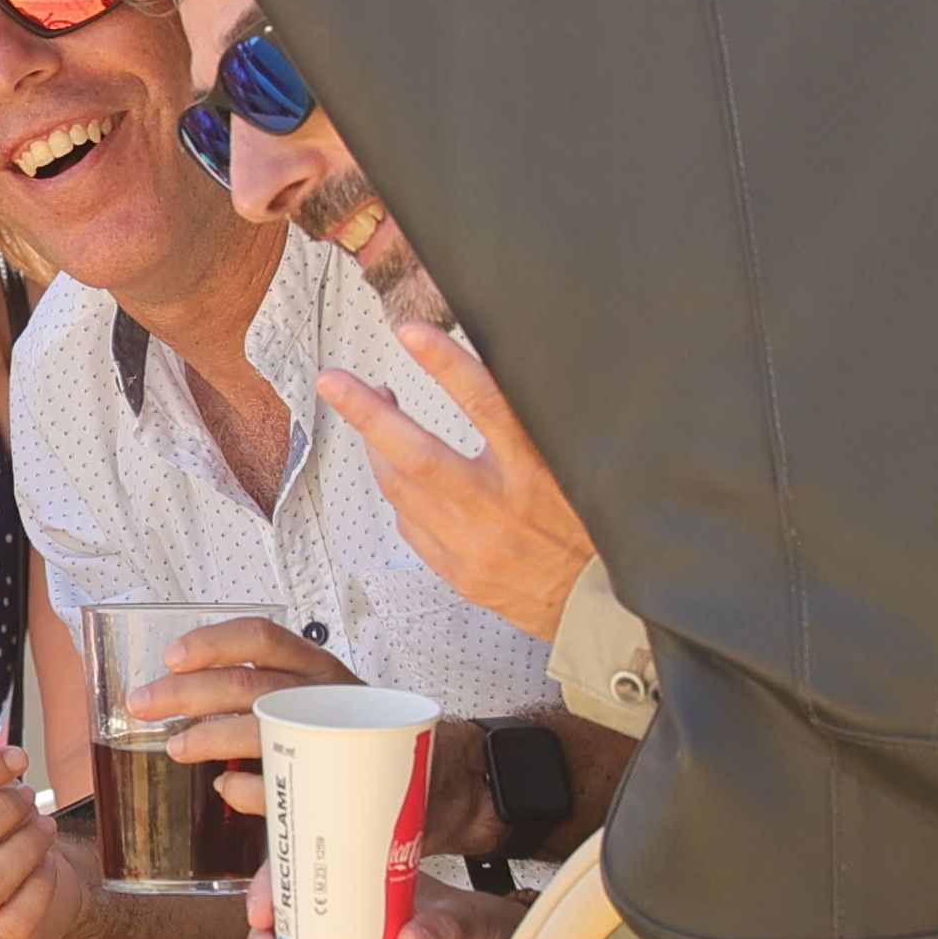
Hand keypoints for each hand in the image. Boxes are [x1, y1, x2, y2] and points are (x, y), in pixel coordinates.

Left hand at [127, 614, 351, 778]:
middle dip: (186, 693)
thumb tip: (193, 719)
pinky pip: (283, 783)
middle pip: (246, 683)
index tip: (171, 657)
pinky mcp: (338, 780)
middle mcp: (323, 693)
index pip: (260, 637)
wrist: (429, 775)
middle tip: (143, 705)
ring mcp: (331, 734)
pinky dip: (248, 790)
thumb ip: (264, 705)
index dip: (212, 642)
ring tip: (178, 748)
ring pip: (262, 726)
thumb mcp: (316, 706)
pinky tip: (227, 788)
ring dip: (212, 737)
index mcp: (313, 667)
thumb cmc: (356, 736)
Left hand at [322, 319, 593, 643]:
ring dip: (378, 450)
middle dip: (368, 414)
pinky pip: (413, 528)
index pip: (486, 406)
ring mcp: (474, 546)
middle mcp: (499, 510)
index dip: (447, 365)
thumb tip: (495, 374)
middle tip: (334, 382)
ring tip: (373, 418)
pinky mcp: (462, 574)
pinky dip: (402, 497)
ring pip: (403, 492)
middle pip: (417, 455)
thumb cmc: (593, 527)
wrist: (602, 606)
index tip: (412, 332)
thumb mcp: (577, 464)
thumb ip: (536, 426)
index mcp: (537, 473)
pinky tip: (402, 478)